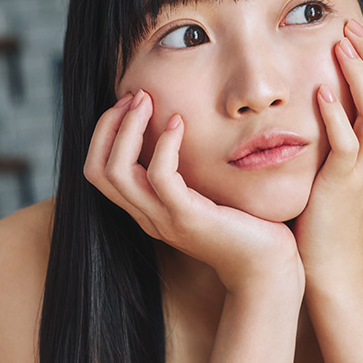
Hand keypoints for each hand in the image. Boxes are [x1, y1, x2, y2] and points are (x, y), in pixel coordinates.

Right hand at [84, 91, 302, 292]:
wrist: (265, 266)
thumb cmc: (243, 226)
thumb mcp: (205, 194)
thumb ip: (187, 172)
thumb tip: (180, 127)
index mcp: (147, 210)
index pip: (98, 170)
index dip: (105, 133)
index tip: (129, 104)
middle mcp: (148, 217)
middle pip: (97, 169)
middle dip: (108, 125)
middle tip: (135, 96)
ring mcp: (165, 220)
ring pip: (118, 172)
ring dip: (129, 128)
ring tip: (148, 101)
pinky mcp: (189, 219)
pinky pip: (161, 177)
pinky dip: (165, 145)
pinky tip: (181, 124)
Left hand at [293, 18, 362, 282]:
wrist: (330, 262)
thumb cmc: (327, 211)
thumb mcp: (340, 163)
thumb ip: (342, 129)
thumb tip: (329, 92)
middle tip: (351, 25)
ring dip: (362, 75)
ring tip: (341, 46)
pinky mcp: (342, 184)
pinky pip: (348, 145)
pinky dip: (337, 115)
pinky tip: (321, 91)